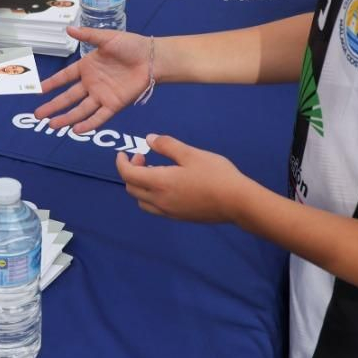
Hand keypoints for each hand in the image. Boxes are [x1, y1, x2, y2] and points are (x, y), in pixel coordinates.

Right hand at [35, 28, 150, 131]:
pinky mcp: (114, 105)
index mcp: (87, 67)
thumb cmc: (131, 45)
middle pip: (69, 97)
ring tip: (53, 126)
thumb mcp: (107, 38)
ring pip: (81, 110)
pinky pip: (99, 117)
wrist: (152, 58)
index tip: (38, 90)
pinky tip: (76, 130)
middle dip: (54, 106)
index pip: (65, 77)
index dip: (52, 83)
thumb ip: (88, 36)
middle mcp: (92, 83)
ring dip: (67, 118)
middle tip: (38, 114)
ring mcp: (102, 95)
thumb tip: (68, 28)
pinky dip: (88, 124)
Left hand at [116, 134, 257, 223]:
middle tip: (143, 157)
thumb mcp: (191, 153)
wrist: (237, 202)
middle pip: (131, 189)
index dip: (121, 163)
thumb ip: (167, 146)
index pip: (128, 175)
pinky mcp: (179, 217)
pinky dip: (151, 195)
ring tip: (154, 171)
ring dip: (140, 185)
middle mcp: (159, 201)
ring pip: (142, 201)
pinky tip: (167, 184)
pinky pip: (155, 208)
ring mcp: (169, 212)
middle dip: (131, 171)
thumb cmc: (215, 174)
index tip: (124, 152)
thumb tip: (149, 140)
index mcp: (159, 183)